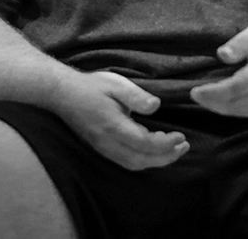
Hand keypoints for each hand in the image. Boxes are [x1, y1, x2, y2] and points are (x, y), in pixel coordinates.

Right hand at [52, 71, 188, 170]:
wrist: (63, 94)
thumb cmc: (92, 86)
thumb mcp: (116, 84)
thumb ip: (137, 97)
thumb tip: (156, 106)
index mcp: (113, 126)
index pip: (144, 143)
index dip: (165, 144)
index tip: (181, 136)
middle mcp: (108, 142)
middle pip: (141, 160)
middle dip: (166, 157)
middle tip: (184, 146)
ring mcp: (103, 148)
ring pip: (133, 164)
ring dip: (156, 161)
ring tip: (174, 149)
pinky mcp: (101, 148)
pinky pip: (126, 161)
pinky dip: (144, 160)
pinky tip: (154, 151)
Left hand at [190, 20, 247, 116]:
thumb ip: (242, 42)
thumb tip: (222, 55)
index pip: (237, 87)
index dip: (213, 93)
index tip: (195, 91)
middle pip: (237, 104)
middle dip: (213, 103)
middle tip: (194, 95)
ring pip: (243, 112)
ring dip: (221, 108)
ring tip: (204, 99)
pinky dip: (233, 110)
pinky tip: (221, 102)